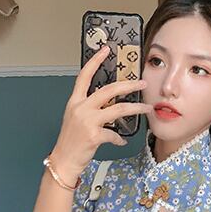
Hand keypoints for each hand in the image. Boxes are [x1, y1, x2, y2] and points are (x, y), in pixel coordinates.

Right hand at [50, 44, 153, 174]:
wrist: (63, 160)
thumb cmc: (71, 141)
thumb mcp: (76, 118)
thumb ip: (89, 107)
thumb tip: (109, 101)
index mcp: (75, 101)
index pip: (84, 76)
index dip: (95, 61)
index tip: (106, 50)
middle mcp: (80, 108)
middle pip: (109, 90)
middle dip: (129, 85)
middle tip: (142, 82)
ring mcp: (87, 121)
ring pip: (118, 109)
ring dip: (136, 108)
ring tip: (147, 108)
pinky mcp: (93, 135)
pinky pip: (114, 134)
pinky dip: (120, 139)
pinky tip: (121, 141)